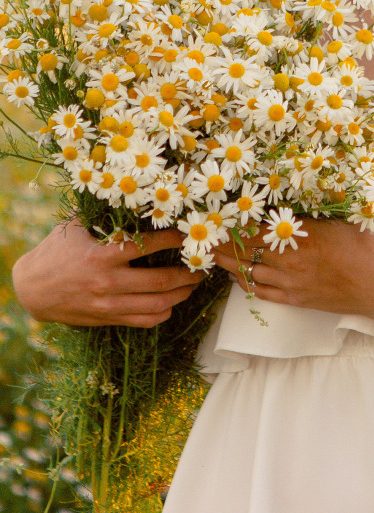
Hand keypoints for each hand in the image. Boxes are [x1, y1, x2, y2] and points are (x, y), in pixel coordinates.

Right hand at [11, 220, 202, 326]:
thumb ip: (104, 213)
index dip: (174, 239)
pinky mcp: (108, 319)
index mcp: (102, 256)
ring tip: (194, 282)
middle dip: (188, 272)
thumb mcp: (76, 227)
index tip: (190, 232)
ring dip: (182, 294)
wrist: (31, 289)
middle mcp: (108, 283)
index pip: (148, 247)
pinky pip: (143, 321)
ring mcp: (109, 305)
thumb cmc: (56, 251)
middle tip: (202, 263)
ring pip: (157, 306)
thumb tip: (133, 190)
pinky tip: (172, 302)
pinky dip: (163, 314)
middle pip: (161, 282)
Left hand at [213, 218, 373, 319]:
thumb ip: (308, 215)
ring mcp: (292, 283)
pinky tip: (239, 276)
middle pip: (246, 252)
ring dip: (229, 264)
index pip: (256, 229)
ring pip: (249, 273)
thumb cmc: (364, 246)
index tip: (218, 217)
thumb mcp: (337, 220)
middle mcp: (291, 260)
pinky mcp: (296, 300)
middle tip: (205, 237)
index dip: (234, 224)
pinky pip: (262, 292)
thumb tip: (284, 204)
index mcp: (300, 236)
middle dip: (223, 244)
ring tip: (213, 255)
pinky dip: (246, 283)